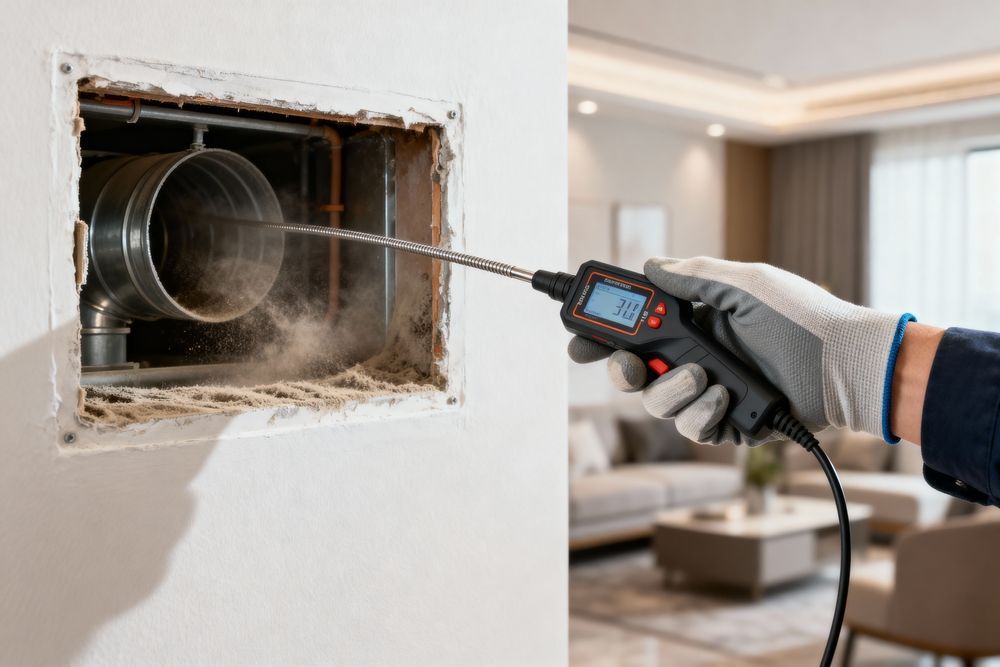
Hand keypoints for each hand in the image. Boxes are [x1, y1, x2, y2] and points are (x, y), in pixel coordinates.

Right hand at [569, 257, 909, 445]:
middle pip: (632, 372)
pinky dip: (702, 414)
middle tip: (628, 365)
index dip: (602, 337)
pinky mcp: (727, 422)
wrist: (847, 364)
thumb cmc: (802, 317)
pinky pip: (692, 428)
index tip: (580, 341)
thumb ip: (694, 276)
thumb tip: (651, 265)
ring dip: (671, 390)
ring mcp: (709, 392)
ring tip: (704, 376)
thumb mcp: (746, 284)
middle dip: (621, 370)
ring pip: (657, 403)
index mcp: (695, 322)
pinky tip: (723, 398)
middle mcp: (695, 357)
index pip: (634, 330)